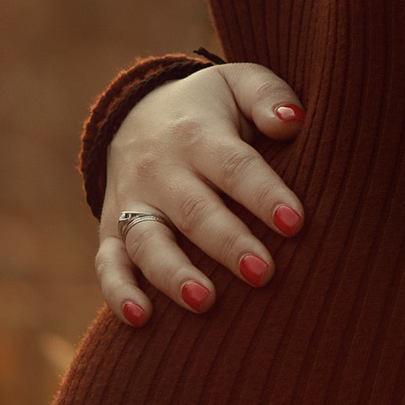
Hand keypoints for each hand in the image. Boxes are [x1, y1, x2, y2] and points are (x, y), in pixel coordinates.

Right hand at [97, 59, 305, 324]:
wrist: (139, 112)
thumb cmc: (210, 109)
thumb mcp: (238, 85)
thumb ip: (268, 96)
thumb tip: (293, 120)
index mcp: (198, 134)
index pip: (234, 166)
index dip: (264, 194)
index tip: (295, 222)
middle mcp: (161, 171)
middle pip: (194, 210)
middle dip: (227, 243)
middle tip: (263, 273)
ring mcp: (133, 203)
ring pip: (148, 242)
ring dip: (173, 274)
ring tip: (204, 302)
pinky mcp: (112, 231)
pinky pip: (109, 264)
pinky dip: (118, 292)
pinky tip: (141, 319)